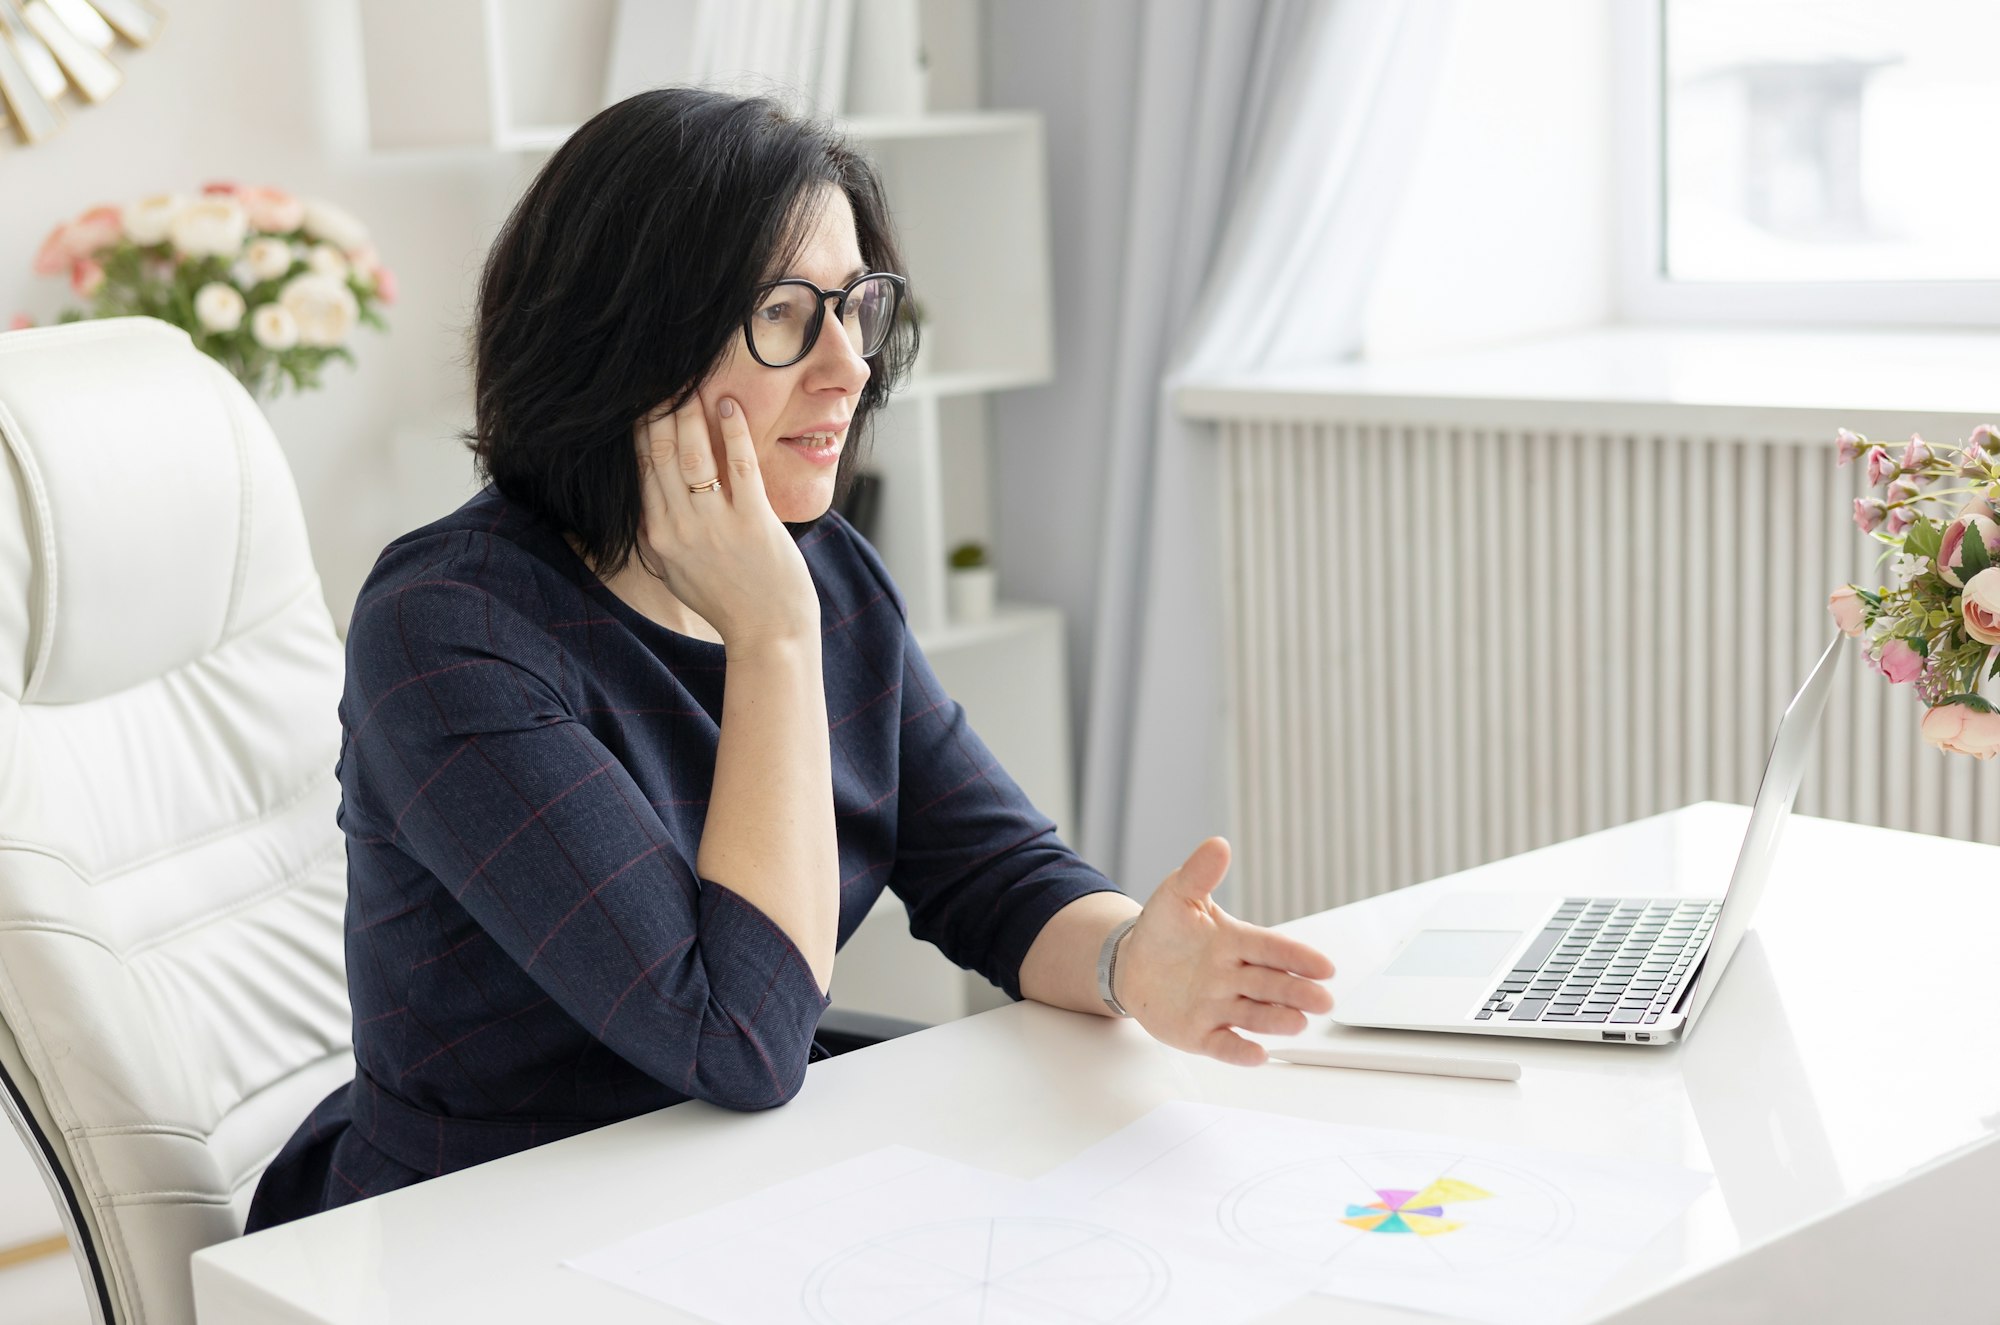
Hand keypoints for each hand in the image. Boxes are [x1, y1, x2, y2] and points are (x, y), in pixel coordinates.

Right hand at [632, 392, 818, 652]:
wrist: (768, 634)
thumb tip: (641, 500)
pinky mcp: (753, 522)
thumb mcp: (676, 573)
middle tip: (660, 372)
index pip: (639, 470)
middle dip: (658, 409)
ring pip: (694, 455)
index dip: (637, 429)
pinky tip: (730, 405)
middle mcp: (680, 529)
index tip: (638, 396)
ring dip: (691, 412)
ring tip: (691, 379)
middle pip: (661, 455)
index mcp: (658, 538)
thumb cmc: (726, 601)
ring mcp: (716, 525)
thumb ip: (656, 536)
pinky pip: (739, 466)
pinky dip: (733, 432)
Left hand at [1115, 837, 1335, 1064]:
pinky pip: (1223, 1044)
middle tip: (1324, 1000)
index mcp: (1234, 942)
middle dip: (1297, 992)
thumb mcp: (1178, 895)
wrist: (1133, 963)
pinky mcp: (1200, 1033)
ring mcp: (1219, 1006)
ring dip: (1276, 1020)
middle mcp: (1234, 977)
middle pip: (1270, 985)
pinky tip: (1258, 1055)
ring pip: (1253, 1015)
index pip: (1271, 949)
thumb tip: (1218, 844)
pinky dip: (1240, 1050)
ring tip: (1298, 1024)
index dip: (1297, 957)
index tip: (1325, 966)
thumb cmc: (1165, 929)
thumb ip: (1199, 874)